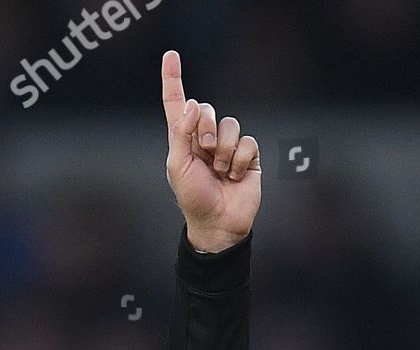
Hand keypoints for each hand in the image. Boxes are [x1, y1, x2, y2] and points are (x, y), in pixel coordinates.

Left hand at [161, 49, 260, 253]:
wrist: (218, 223)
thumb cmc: (193, 198)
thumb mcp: (178, 166)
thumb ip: (181, 132)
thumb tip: (191, 103)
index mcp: (182, 140)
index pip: (176, 104)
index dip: (173, 80)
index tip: (171, 56)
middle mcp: (204, 138)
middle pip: (207, 109)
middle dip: (205, 128)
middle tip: (205, 152)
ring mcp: (227, 146)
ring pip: (230, 124)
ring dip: (224, 149)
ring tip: (220, 171)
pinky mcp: (248, 156)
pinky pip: (247, 141)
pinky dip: (240, 159)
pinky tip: (235, 176)